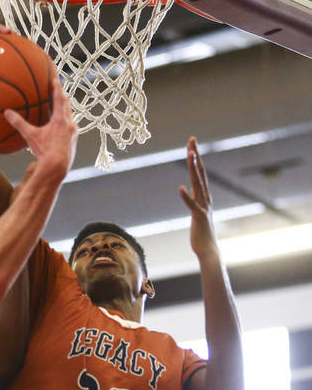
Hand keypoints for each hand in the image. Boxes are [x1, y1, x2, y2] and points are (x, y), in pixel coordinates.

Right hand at [4, 74, 77, 177]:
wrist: (57, 168)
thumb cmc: (44, 152)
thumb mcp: (30, 136)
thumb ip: (19, 123)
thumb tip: (7, 113)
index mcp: (60, 120)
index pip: (59, 98)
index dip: (56, 87)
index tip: (55, 79)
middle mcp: (70, 125)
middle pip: (67, 106)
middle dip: (62, 98)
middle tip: (58, 92)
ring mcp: (74, 134)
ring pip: (70, 117)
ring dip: (65, 111)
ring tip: (59, 109)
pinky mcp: (74, 142)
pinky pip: (70, 129)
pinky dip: (65, 124)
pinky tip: (60, 129)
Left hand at [179, 136, 218, 258]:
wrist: (208, 249)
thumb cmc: (201, 232)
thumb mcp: (197, 209)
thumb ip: (195, 198)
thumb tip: (190, 187)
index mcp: (204, 195)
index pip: (199, 171)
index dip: (195, 156)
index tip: (191, 142)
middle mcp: (205, 198)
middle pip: (200, 172)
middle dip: (195, 155)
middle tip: (192, 140)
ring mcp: (203, 206)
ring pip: (198, 184)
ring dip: (193, 169)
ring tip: (190, 155)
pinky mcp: (199, 217)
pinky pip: (192, 205)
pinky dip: (186, 197)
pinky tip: (181, 188)